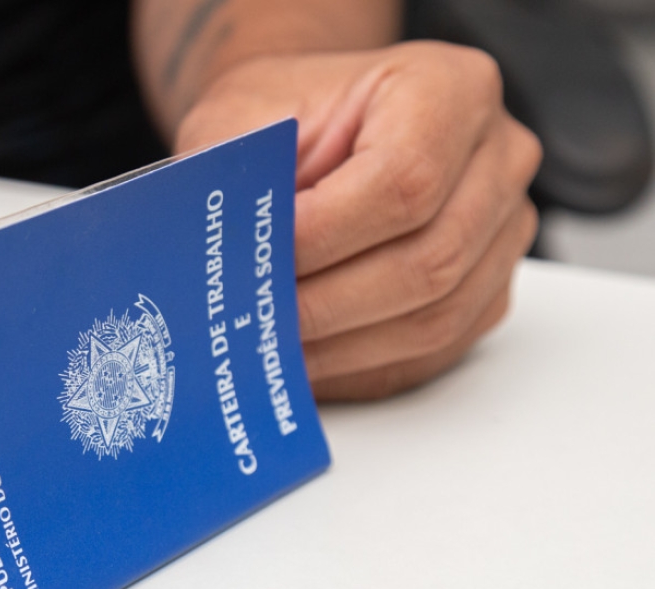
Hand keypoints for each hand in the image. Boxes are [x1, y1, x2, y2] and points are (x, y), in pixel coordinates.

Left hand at [175, 41, 541, 398]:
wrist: (306, 129)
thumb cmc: (280, 118)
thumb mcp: (241, 122)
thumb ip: (239, 181)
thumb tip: (221, 256)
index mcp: (447, 89)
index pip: (402, 183)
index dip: (323, 238)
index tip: (258, 265)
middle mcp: (495, 158)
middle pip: (428, 262)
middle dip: (325, 305)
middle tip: (251, 324)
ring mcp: (501, 230)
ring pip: (434, 319)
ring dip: (340, 347)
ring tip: (266, 350)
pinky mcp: (487, 290)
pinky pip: (433, 351)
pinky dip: (358, 365)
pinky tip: (301, 362)